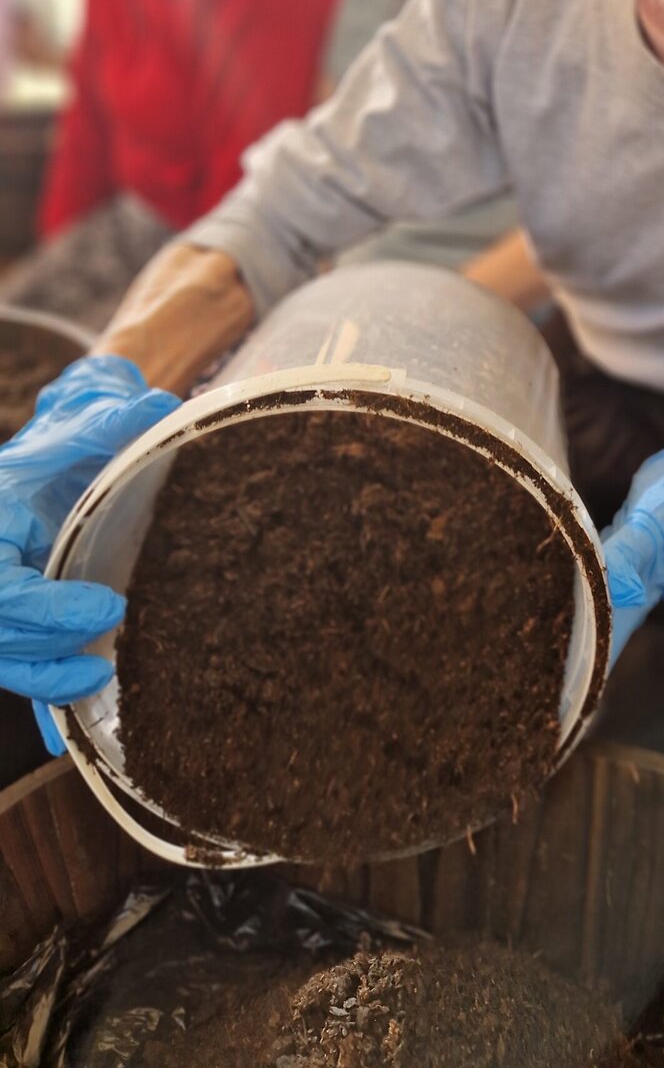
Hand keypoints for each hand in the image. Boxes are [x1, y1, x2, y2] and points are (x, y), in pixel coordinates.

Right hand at [0, 356, 179, 748]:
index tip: (107, 611)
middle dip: (51, 646)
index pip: (0, 590)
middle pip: (1, 632)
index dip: (45, 610)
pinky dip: (43, 696)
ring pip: (5, 659)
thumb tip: (162, 411)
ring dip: (47, 680)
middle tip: (113, 647)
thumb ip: (114, 423)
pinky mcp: (14, 626)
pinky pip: (19, 668)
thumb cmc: (60, 450)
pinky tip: (67, 738)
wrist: (48, 470)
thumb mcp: (81, 431)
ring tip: (102, 680)